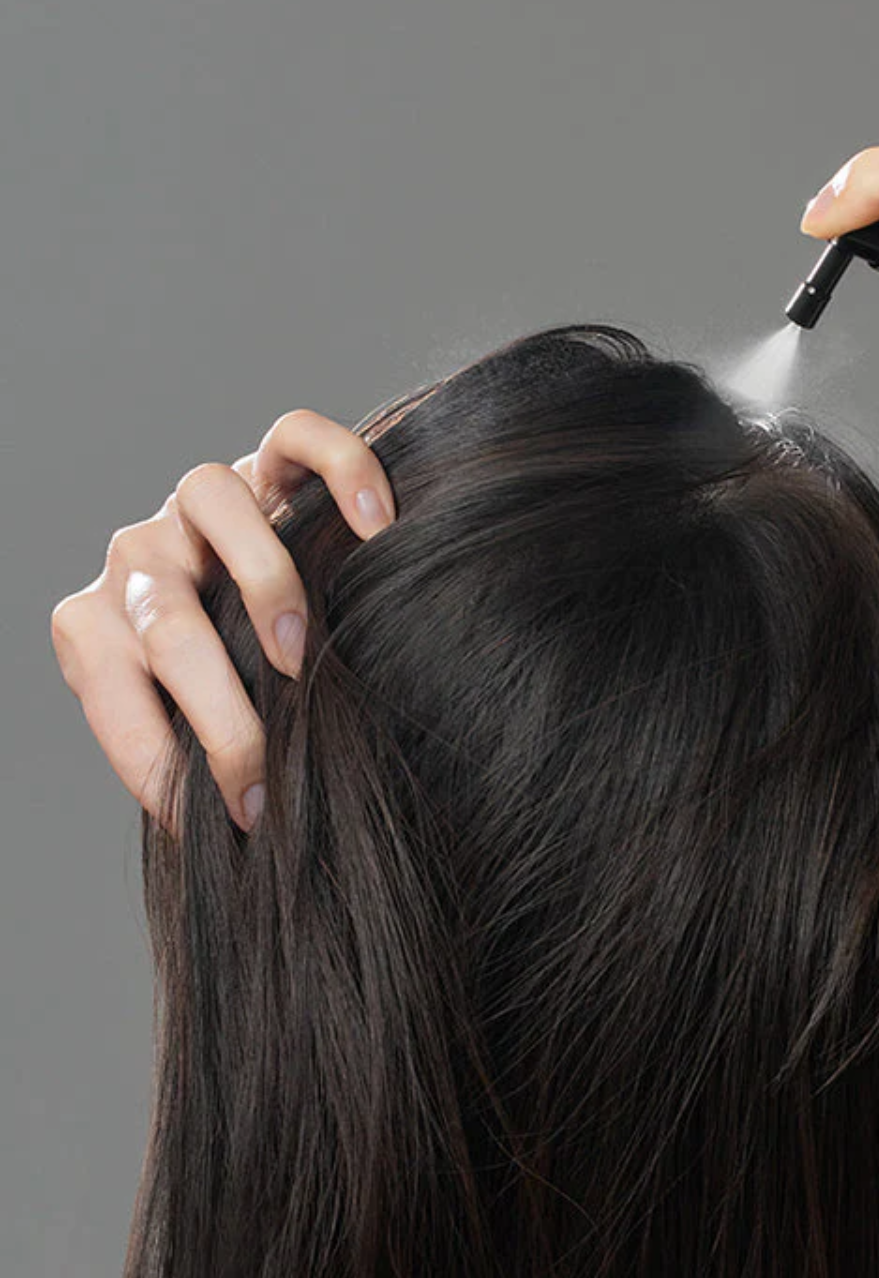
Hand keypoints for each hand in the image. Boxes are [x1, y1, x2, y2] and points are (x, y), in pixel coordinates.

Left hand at [49, 409, 395, 833]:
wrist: (262, 589)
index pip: (108, 689)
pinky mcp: (273, 459)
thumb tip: (241, 840)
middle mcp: (141, 554)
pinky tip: (381, 526)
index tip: (239, 819)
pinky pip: (298, 438)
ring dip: (263, 586)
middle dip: (218, 710)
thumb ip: (194, 754)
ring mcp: (201, 501)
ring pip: (215, 506)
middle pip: (164, 617)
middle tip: (270, 770)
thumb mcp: (193, 723)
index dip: (164, 764)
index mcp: (99, 625)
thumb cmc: (233, 681)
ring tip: (304, 654)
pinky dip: (343, 473)